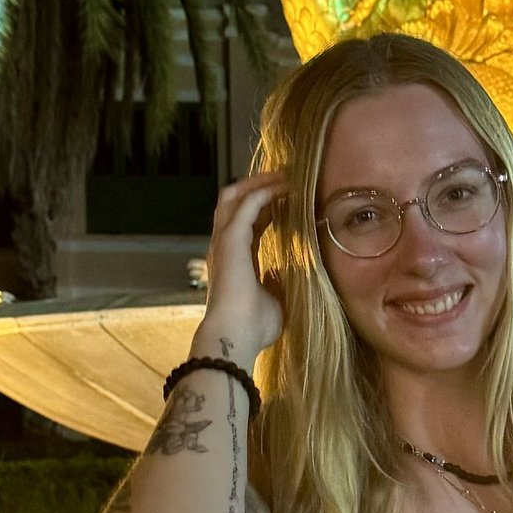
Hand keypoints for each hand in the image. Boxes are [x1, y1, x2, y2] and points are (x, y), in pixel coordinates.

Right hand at [196, 171, 286, 358]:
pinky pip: (247, 204)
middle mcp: (224, 246)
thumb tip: (284, 273)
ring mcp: (223, 241)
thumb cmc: (254, 327)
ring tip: (284, 176)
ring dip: (260, 183)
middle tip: (285, 178)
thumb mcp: (273, 300)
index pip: (247, 222)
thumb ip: (276, 283)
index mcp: (234, 260)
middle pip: (233, 202)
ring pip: (234, 196)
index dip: (265, 207)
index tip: (288, 198)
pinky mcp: (230, 240)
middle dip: (258, 186)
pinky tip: (285, 187)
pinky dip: (265, 192)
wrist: (236, 337)